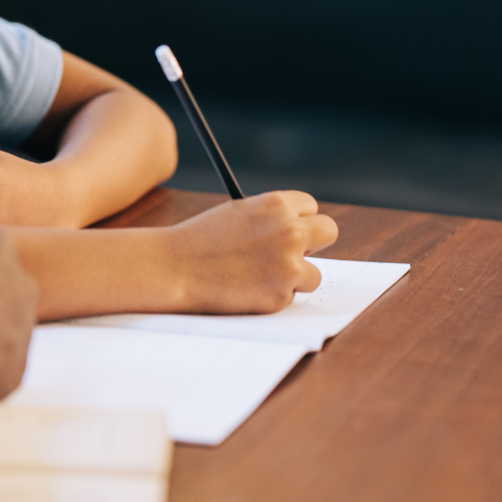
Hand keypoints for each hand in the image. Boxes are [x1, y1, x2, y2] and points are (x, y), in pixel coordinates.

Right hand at [163, 191, 339, 313]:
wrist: (173, 268)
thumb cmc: (198, 241)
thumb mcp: (237, 215)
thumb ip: (269, 220)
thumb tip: (298, 234)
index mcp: (276, 205)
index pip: (312, 207)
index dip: (300, 220)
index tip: (291, 230)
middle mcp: (289, 231)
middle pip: (329, 231)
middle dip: (315, 243)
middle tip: (295, 253)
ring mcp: (288, 264)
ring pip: (314, 273)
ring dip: (293, 277)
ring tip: (256, 277)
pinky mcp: (281, 294)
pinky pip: (291, 296)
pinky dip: (273, 297)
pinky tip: (245, 290)